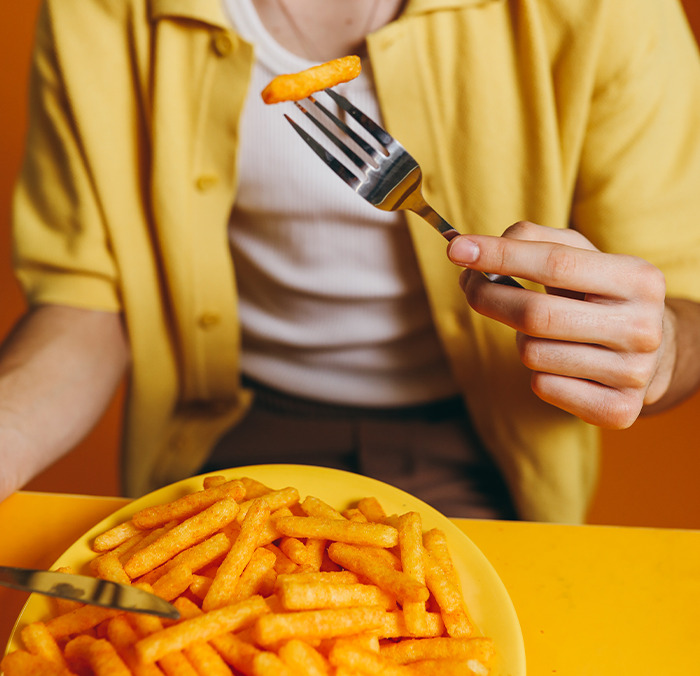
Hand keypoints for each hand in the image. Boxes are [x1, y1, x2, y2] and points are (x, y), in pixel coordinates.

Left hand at [447, 221, 673, 427]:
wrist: (655, 352)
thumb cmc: (600, 295)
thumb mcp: (581, 256)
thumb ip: (533, 239)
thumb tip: (479, 247)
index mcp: (638, 279)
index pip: (555, 263)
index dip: (499, 255)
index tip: (456, 249)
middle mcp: (642, 327)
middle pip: (536, 314)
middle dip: (488, 297)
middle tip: (470, 286)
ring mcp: (633, 373)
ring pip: (533, 354)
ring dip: (522, 340)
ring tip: (546, 333)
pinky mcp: (618, 410)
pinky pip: (543, 386)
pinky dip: (538, 373)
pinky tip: (562, 364)